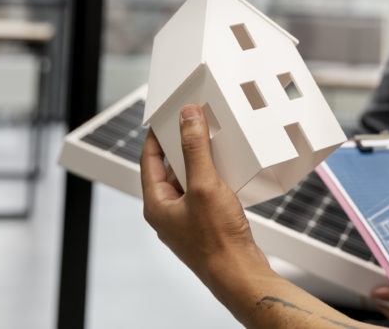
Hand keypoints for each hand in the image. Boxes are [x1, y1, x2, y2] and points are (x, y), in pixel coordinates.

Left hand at [140, 104, 375, 327]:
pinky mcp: (206, 224)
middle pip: (170, 169)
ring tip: (215, 145)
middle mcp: (168, 212)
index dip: (157, 135)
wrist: (239, 273)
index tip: (168, 116)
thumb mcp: (204, 185)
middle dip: (184, 146)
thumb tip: (187, 118)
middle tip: (196, 124)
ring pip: (190, 181)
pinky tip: (229, 172)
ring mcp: (187, 220)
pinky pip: (205, 193)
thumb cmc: (217, 240)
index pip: (149, 160)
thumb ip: (195, 148)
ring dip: (201, 162)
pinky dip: (214, 178)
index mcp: (156, 204)